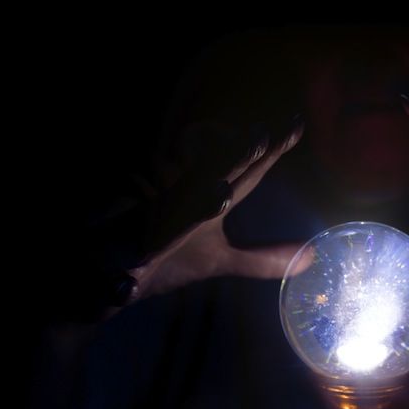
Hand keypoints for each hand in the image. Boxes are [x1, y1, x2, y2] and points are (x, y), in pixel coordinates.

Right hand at [95, 115, 303, 305]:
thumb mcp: (218, 260)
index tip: (297, 123)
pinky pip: (109, 278)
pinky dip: (114, 282)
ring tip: (217, 195)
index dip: (268, 152)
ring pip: (163, 221)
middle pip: (206, 181)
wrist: (97, 286)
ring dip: (188, 210)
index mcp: (201, 207)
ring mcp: (138, 236)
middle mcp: (172, 210)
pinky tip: (120, 286)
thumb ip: (262, 257)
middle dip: (231, 161)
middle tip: (260, 137)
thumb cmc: (166, 259)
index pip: (240, 175)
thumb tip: (312, 255)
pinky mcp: (105, 267)